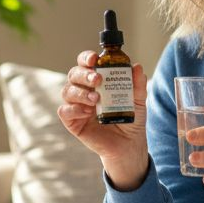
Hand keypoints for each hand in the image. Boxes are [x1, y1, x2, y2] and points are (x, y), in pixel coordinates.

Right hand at [57, 50, 148, 189]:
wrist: (129, 144)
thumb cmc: (131, 118)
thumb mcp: (138, 100)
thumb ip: (137, 84)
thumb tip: (137, 67)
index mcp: (97, 80)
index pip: (86, 63)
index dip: (86, 58)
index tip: (94, 59)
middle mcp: (84, 90)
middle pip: (74, 74)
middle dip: (84, 75)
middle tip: (97, 80)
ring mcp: (77, 105)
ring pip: (67, 91)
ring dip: (80, 93)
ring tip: (96, 100)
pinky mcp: (73, 121)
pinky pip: (65, 111)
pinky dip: (74, 109)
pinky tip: (87, 112)